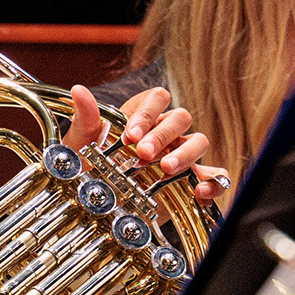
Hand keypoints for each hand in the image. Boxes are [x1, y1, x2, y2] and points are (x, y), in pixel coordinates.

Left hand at [62, 85, 230, 201]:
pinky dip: (213, 181)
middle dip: (162, 135)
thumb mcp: (84, 144)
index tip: (130, 135)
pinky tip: (199, 190)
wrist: (99, 203)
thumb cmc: (92, 166)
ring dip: (185, 154)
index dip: (147, 113)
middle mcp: (166, 132)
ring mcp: (181, 155)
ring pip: (198, 142)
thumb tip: (79, 91)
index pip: (158, 98)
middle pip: (180, 118)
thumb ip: (86, 118)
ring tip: (166, 169)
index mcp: (143, 116)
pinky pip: (215, 175)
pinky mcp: (191, 181)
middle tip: (143, 154)